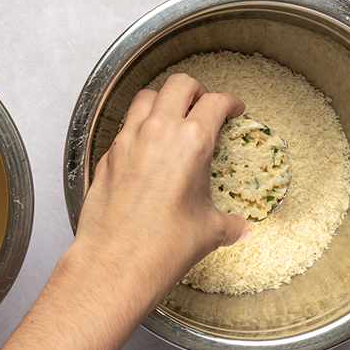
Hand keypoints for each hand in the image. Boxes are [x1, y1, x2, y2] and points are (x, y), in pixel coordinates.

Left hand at [70, 73, 249, 313]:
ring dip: (163, 101)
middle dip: (196, 90)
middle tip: (203, 106)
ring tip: (172, 118)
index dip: (230, 103)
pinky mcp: (107, 156)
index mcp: (192, 141)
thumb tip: (241, 228)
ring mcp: (128, 140)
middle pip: (179, 85)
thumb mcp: (209, 231)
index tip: (234, 110)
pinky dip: (139, 127)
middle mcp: (159, 131)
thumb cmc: (164, 246)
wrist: (114, 264)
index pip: (216, 103)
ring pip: (147, 97)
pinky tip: (147, 149)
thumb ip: (230, 223)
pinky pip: (125, 127)